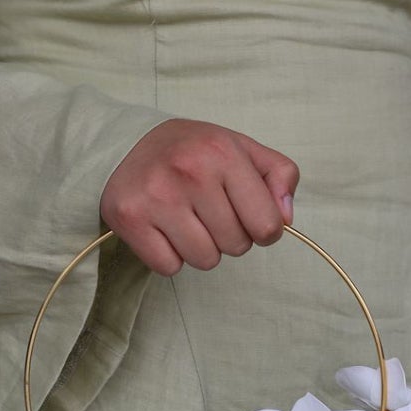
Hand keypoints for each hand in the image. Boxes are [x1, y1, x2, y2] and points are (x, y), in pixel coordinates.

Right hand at [99, 117, 299, 276]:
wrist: (125, 143)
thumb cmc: (192, 151)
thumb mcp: (240, 147)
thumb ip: (278, 175)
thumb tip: (285, 218)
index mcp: (223, 152)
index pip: (267, 225)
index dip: (264, 229)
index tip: (248, 217)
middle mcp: (190, 173)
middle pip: (236, 246)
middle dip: (229, 237)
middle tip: (210, 213)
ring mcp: (157, 198)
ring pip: (204, 261)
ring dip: (201, 249)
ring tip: (187, 221)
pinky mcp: (130, 219)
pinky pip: (169, 267)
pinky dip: (170, 256)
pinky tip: (163, 229)